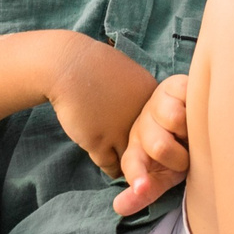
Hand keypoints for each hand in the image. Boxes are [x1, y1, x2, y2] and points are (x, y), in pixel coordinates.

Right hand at [49, 37, 161, 176]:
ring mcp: (120, 133)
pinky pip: (111, 167)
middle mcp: (140, 119)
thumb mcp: (132, 76)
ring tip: (130, 168)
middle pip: (151, 149)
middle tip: (145, 162)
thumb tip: (152, 116)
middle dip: (147, 156)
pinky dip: (111, 168)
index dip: (157, 139)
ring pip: (132, 162)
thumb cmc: (98, 66)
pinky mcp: (99, 143)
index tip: (152, 143)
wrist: (70, 65)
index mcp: (152, 101)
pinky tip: (109, 163)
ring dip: (131, 166)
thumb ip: (143, 99)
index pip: (163, 131)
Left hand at [114, 75, 190, 214]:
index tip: (142, 188)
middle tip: (188, 154)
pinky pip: (187, 99)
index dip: (138, 176)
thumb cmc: (180, 151)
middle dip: (181, 156)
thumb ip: (146, 191)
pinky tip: (198, 113)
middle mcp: (143, 124)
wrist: (198, 117)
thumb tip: (118, 208)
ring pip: (174, 120)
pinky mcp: (176, 84)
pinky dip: (197, 110)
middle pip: (158, 145)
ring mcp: (157, 102)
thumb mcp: (166, 175)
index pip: (132, 164)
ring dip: (192, 132)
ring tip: (194, 131)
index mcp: (137, 149)